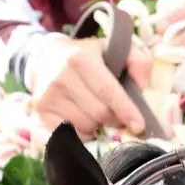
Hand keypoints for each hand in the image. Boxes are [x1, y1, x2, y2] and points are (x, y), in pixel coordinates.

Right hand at [25, 32, 151, 138]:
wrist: (45, 56)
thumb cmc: (87, 57)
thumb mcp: (113, 48)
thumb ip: (137, 61)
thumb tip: (144, 87)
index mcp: (81, 59)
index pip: (108, 91)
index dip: (125, 111)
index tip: (138, 126)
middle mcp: (62, 78)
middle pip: (99, 114)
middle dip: (113, 119)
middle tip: (115, 116)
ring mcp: (49, 97)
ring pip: (86, 127)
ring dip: (97, 126)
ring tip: (95, 114)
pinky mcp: (41, 113)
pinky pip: (70, 136)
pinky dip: (82, 135)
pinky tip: (83, 124)